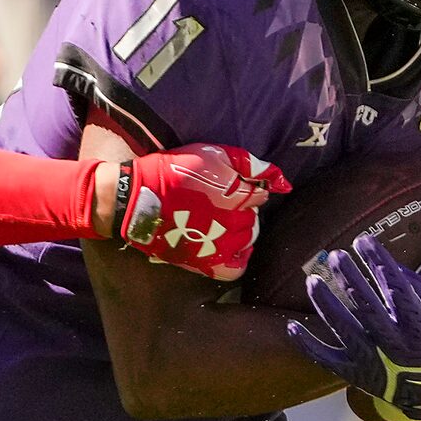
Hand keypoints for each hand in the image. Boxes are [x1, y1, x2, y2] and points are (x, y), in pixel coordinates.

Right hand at [103, 145, 288, 280]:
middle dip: (242, 211)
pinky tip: (223, 246)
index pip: (259, 195)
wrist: (138, 200)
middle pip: (254, 219)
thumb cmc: (173, 171)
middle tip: (218, 205)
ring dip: (237, 232)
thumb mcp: (212, 154)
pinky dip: (235, 258)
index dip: (246, 190)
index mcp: (236, 195)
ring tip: (215, 223)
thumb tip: (282, 181)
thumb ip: (250, 164)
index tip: (228, 188)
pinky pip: (237, 266)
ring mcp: (221, 246)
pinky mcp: (208, 264)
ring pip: (247, 240)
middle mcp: (233, 223)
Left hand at [285, 235, 420, 420]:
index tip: (364, 240)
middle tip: (336, 255)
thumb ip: (419, 290)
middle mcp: (392, 343)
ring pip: (342, 327)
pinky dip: (307, 344)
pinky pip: (325, 358)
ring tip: (312, 280)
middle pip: (365, 304)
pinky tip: (292, 326)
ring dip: (325, 302)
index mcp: (417, 326)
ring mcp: (371, 359)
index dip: (378, 262)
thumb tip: (392, 265)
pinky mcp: (354, 373)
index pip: (396, 287)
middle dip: (348, 277)